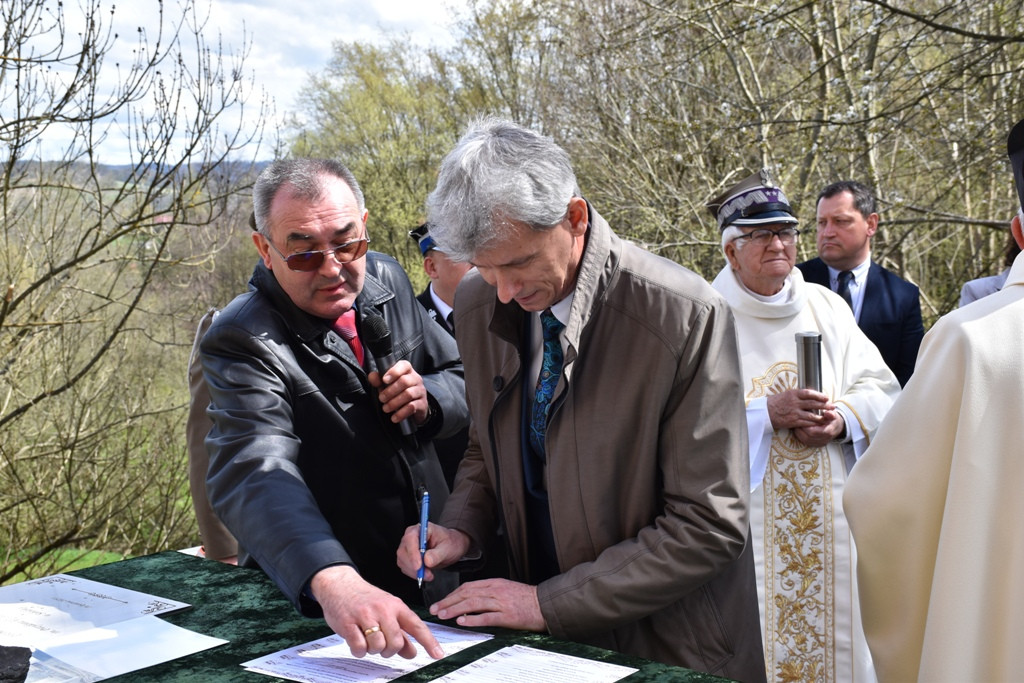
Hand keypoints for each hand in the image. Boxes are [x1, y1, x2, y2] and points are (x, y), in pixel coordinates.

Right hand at [309, 565, 442, 659]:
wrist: (339, 584)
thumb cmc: (365, 599)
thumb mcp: (386, 611)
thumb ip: (400, 632)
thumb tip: (412, 652)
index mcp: (396, 606)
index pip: (416, 625)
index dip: (429, 642)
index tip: (438, 655)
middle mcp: (383, 609)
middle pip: (395, 643)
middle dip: (388, 651)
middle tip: (381, 645)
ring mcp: (365, 615)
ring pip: (378, 647)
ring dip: (372, 650)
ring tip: (366, 639)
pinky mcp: (348, 623)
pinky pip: (359, 648)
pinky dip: (359, 650)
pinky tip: (356, 640)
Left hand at [368, 361, 428, 424]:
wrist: (414, 406)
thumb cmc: (398, 392)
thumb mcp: (387, 384)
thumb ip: (378, 379)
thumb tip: (372, 377)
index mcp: (407, 371)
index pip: (404, 366)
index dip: (394, 372)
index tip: (384, 380)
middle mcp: (416, 379)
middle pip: (405, 381)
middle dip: (390, 391)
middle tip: (381, 398)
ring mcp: (420, 391)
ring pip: (408, 394)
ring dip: (394, 403)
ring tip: (386, 408)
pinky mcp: (422, 403)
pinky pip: (412, 407)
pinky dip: (401, 413)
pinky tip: (394, 417)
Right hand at [397, 523, 470, 583]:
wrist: (450, 547)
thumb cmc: (449, 543)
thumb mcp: (448, 548)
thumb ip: (437, 554)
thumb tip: (427, 561)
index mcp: (420, 529)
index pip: (410, 538)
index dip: (413, 553)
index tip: (419, 566)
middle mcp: (411, 536)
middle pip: (403, 551)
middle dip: (414, 566)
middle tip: (427, 574)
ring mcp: (407, 547)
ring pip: (402, 561)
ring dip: (414, 572)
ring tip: (429, 575)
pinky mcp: (407, 557)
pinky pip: (405, 567)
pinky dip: (413, 574)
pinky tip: (424, 574)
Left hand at [430, 579, 546, 631]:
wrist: (545, 604)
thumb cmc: (525, 598)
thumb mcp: (505, 589)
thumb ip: (489, 592)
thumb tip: (470, 599)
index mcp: (494, 583)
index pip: (467, 587)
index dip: (452, 594)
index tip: (441, 601)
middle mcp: (495, 590)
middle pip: (466, 594)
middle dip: (448, 601)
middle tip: (435, 609)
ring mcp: (501, 602)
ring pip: (473, 603)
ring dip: (455, 609)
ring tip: (443, 614)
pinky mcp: (507, 615)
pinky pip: (486, 616)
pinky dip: (473, 618)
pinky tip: (462, 621)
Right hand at [767, 388, 833, 429]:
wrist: (766, 412)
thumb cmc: (775, 402)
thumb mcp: (786, 394)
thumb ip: (798, 395)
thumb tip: (810, 395)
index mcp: (793, 394)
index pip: (809, 393)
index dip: (819, 395)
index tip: (826, 397)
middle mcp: (795, 402)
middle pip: (813, 404)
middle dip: (824, 406)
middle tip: (832, 406)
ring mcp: (794, 412)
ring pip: (812, 415)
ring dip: (821, 416)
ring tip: (828, 416)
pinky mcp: (793, 421)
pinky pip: (806, 423)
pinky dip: (814, 423)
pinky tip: (819, 423)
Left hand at [792, 410, 845, 446]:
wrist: (836, 427)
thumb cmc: (832, 418)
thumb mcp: (832, 414)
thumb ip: (830, 413)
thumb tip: (828, 413)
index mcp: (828, 432)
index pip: (813, 432)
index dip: (805, 425)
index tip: (800, 418)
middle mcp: (824, 440)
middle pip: (807, 436)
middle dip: (800, 429)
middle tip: (794, 421)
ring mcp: (819, 443)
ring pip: (804, 440)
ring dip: (798, 432)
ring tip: (794, 424)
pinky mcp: (815, 445)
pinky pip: (804, 441)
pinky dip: (799, 435)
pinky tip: (797, 428)